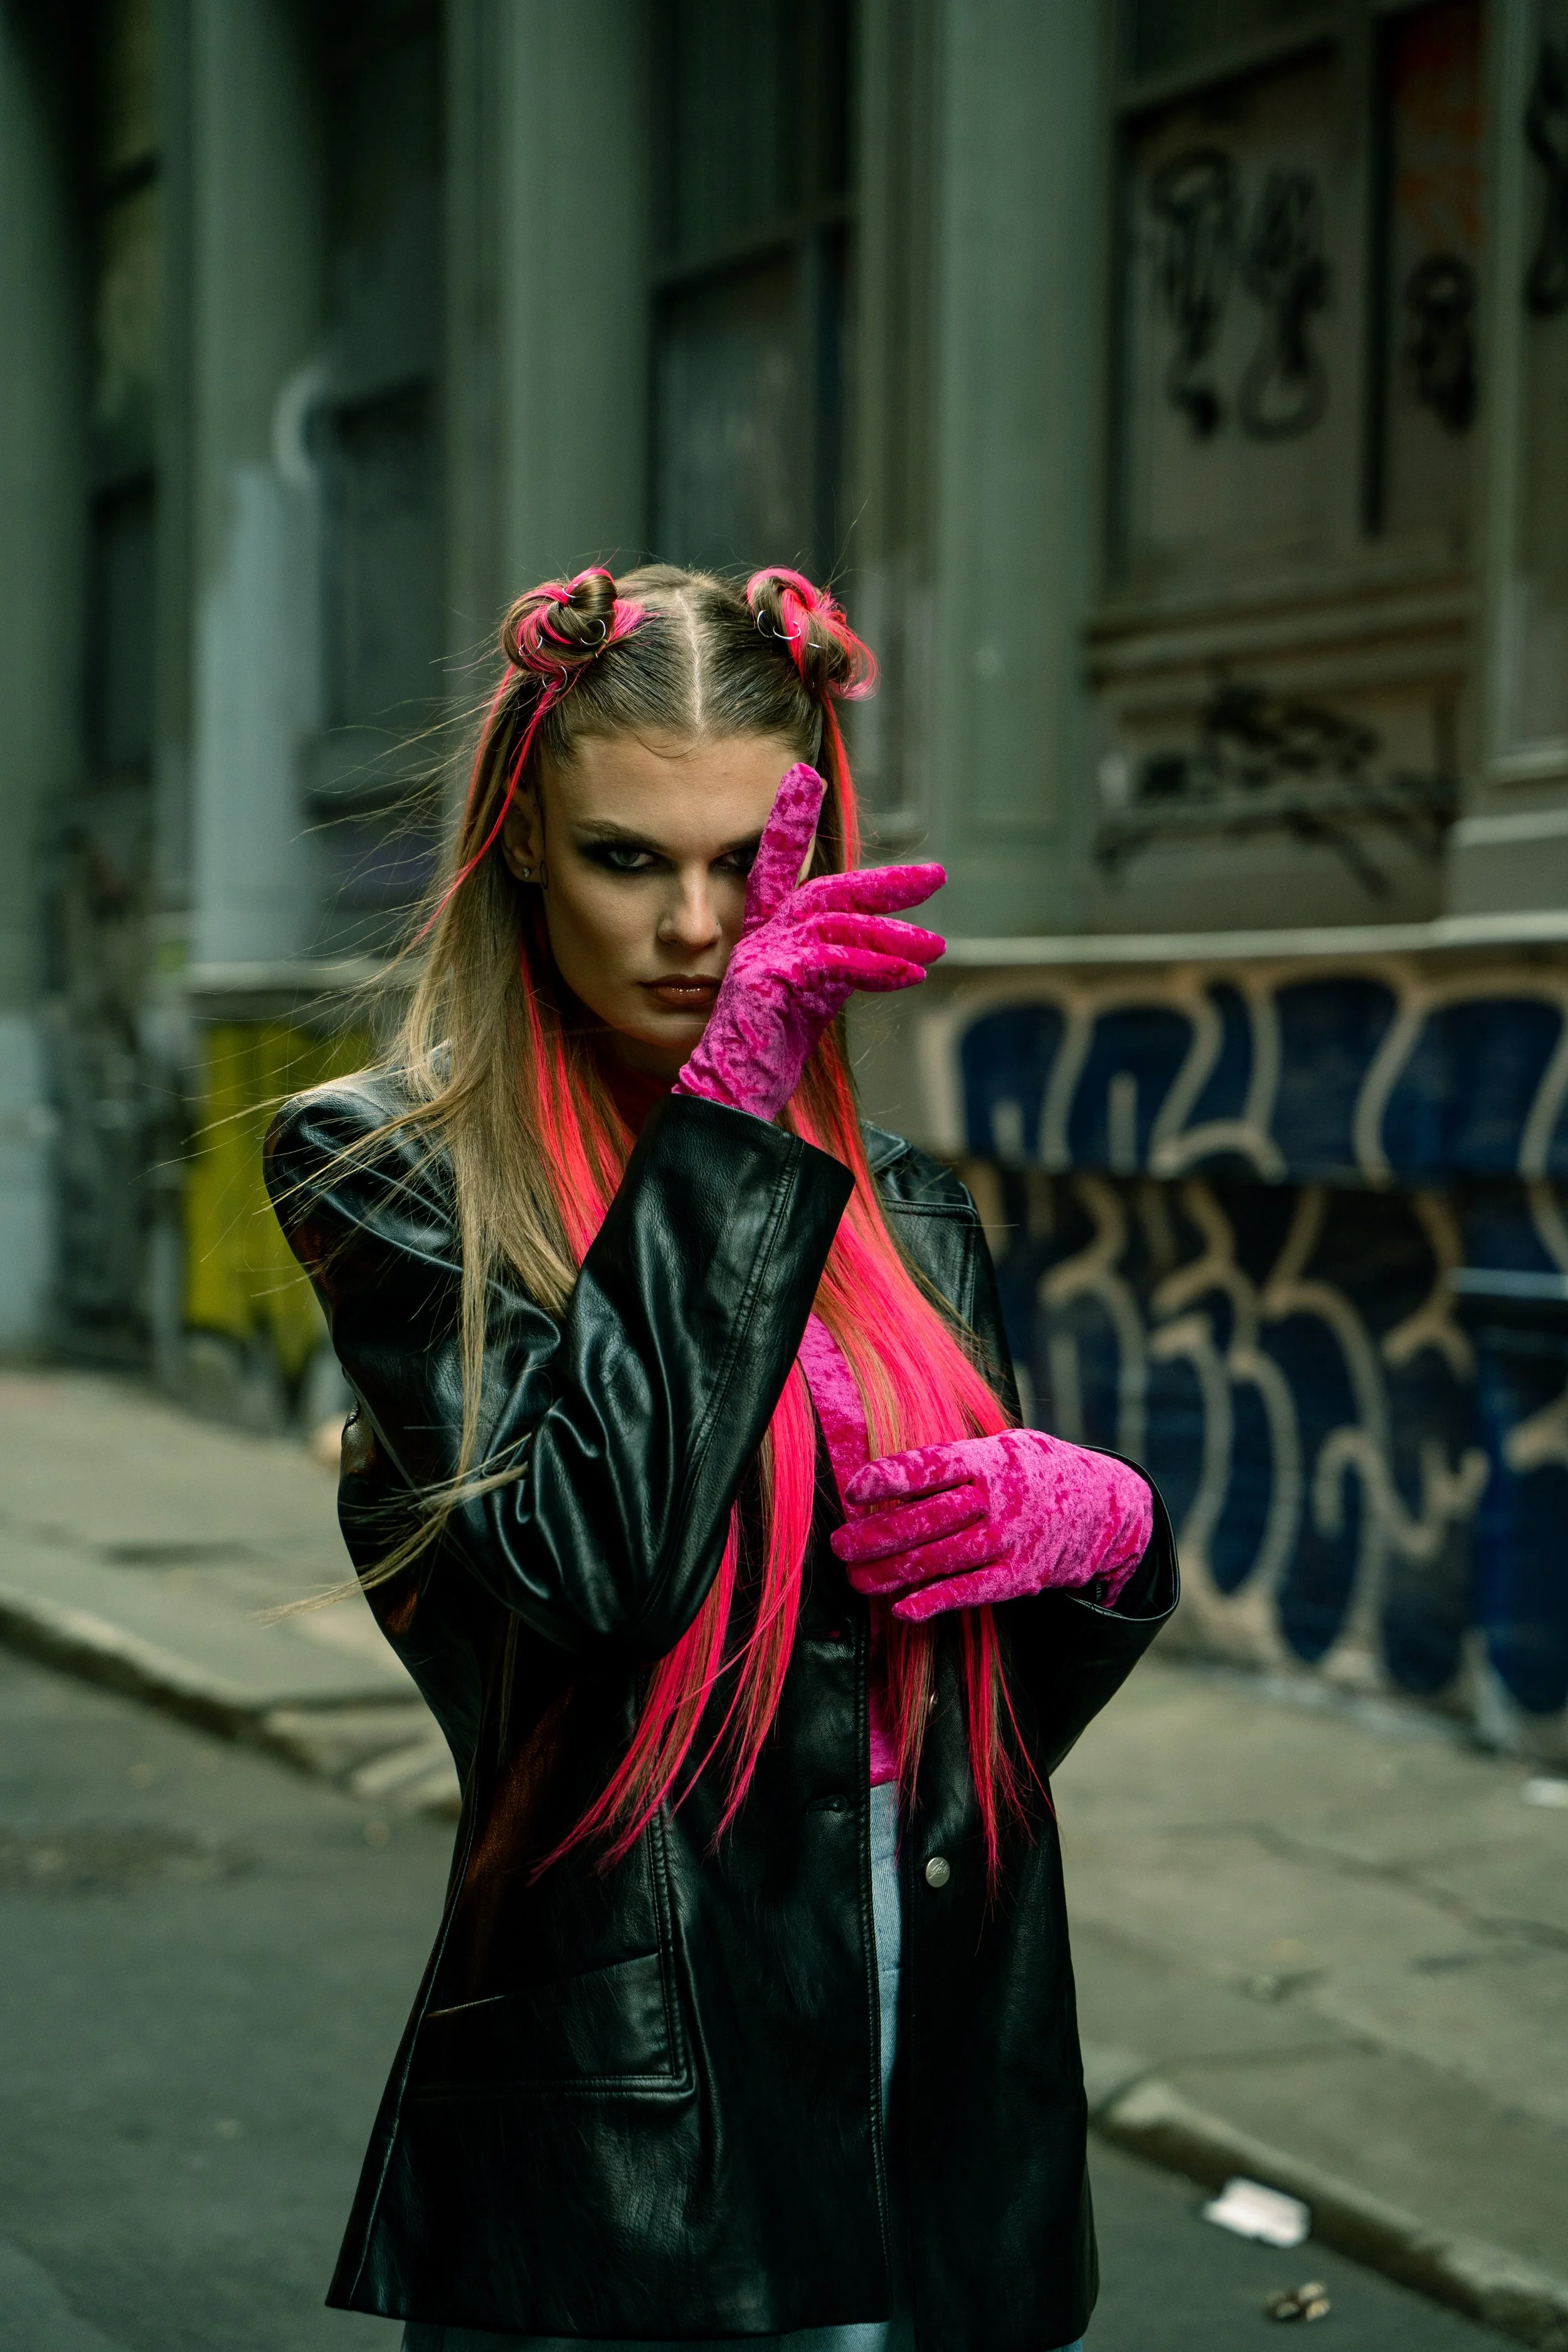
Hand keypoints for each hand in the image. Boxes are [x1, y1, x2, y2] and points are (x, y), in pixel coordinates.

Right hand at [672, 764, 944, 1125]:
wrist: (730, 1096)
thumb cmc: (768, 1052)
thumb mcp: (812, 1001)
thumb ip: (837, 967)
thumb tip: (885, 954)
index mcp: (766, 934)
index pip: (780, 867)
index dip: (790, 822)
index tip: (803, 777)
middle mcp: (760, 936)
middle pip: (827, 890)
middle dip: (884, 882)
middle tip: (935, 874)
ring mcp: (762, 955)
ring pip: (838, 926)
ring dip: (893, 936)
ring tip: (935, 947)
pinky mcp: (770, 980)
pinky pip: (833, 963)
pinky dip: (875, 967)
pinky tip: (908, 977)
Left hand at [830, 1428, 1152, 1622]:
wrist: (1103, 1504)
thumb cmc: (1034, 1471)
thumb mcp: (1000, 1448)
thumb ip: (953, 1463)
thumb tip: (890, 1481)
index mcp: (985, 1459)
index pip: (928, 1467)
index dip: (887, 1479)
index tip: (853, 1490)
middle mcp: (995, 1499)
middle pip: (924, 1518)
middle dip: (873, 1535)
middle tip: (838, 1546)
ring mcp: (1007, 1540)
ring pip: (938, 1559)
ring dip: (890, 1572)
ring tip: (855, 1578)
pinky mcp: (1017, 1576)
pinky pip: (969, 1591)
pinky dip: (933, 1601)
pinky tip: (902, 1608)